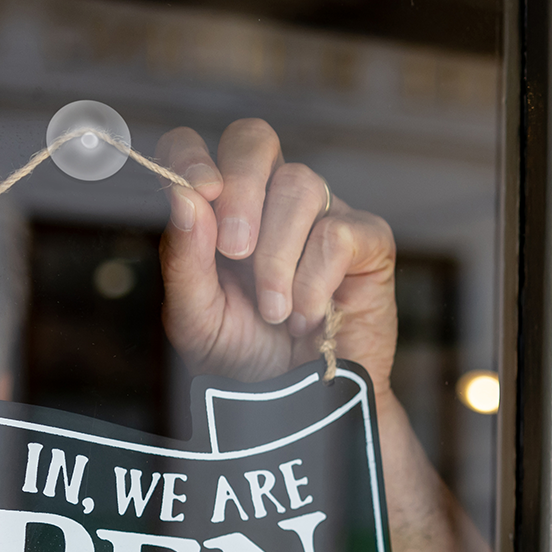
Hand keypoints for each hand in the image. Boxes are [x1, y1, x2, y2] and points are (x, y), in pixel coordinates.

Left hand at [156, 120, 397, 392]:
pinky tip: (308, 316)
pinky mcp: (367, 241)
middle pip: (254, 140)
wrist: (300, 411)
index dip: (192, 156)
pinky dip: (314, 281)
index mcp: (219, 210)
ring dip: (278, 258)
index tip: (198, 194)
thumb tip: (184, 198)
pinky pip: (338, 232)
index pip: (197, 148)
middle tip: (235, 254)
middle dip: (240, 191)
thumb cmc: (247, 360)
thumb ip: (184, 261)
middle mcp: (269, 200)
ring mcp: (322, 214)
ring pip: (299, 185)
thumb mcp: (197, 319)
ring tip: (274, 313)